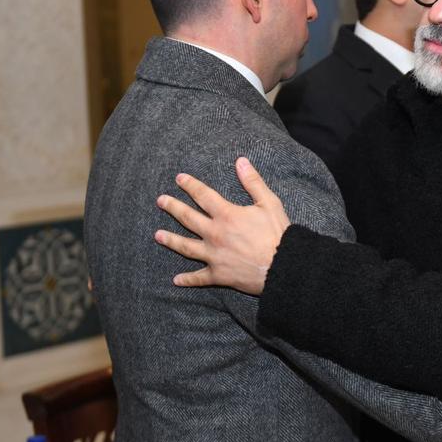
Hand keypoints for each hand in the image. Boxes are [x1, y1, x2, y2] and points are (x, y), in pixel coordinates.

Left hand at [155, 157, 290, 294]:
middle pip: (188, 218)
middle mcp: (215, 234)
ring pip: (186, 247)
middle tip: (160, 201)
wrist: (284, 266)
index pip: (203, 195)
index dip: (190, 185)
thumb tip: (241, 161)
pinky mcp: (219, 275)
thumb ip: (253, 182)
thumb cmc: (278, 234)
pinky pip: (199, 278)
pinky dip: (187, 279)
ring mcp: (214, 256)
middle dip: (172, 207)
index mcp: (227, 215)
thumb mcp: (269, 203)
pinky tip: (176, 280)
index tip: (179, 179)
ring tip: (157, 235)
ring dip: (171, 240)